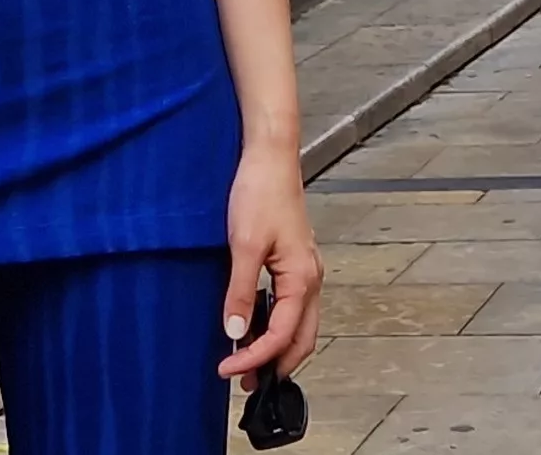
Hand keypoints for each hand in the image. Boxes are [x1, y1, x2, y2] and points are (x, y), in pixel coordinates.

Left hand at [218, 156, 320, 388]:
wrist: (269, 157)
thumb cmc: (260, 193)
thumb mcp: (244, 245)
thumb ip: (240, 290)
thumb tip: (235, 330)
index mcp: (303, 279)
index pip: (282, 336)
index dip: (254, 357)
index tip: (228, 369)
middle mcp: (312, 280)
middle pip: (300, 339)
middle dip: (275, 365)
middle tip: (245, 384)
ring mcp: (306, 272)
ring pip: (299, 325)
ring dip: (276, 348)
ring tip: (249, 364)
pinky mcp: (296, 263)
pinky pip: (291, 307)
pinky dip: (276, 326)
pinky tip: (255, 327)